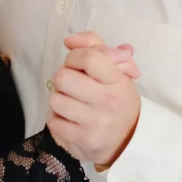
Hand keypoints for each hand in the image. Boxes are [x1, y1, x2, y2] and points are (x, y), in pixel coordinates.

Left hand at [46, 31, 142, 168]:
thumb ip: (96, 46)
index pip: (89, 57)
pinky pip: (53, 122)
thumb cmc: (119, 99)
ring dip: (60, 99)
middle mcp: (108, 101)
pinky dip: (57, 118)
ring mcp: (96, 122)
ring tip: (73, 102)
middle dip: (65, 77)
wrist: (128, 139)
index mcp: (119, 81)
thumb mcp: (117, 70)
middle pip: (63, 77)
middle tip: (74, 84)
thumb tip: (69, 40)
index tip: (79, 63)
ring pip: (55, 100)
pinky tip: (70, 118)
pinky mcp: (84, 140)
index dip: (76, 56)